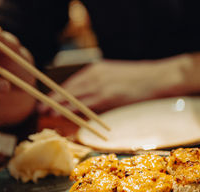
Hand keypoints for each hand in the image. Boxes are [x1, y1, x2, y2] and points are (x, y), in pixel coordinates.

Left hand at [41, 55, 193, 113]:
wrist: (159, 78)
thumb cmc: (141, 80)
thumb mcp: (117, 77)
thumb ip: (102, 86)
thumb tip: (89, 100)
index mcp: (97, 69)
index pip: (73, 82)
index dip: (58, 92)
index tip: (47, 98)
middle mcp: (96, 75)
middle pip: (69, 88)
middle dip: (53, 98)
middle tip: (40, 106)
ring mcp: (101, 85)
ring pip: (73, 96)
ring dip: (58, 104)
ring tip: (46, 111)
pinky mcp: (108, 96)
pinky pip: (86, 104)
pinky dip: (73, 109)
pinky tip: (64, 113)